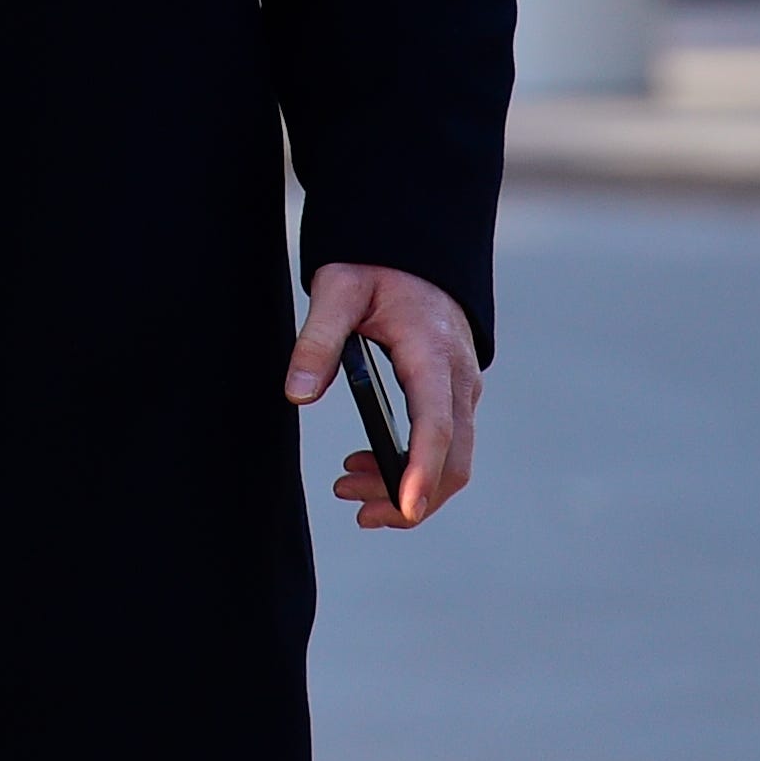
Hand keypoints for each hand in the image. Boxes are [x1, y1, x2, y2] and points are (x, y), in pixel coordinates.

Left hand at [286, 262, 479, 529]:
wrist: (414, 248)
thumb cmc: (375, 266)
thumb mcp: (338, 288)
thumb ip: (318, 339)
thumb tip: (297, 394)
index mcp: (433, 354)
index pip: (435, 424)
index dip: (420, 470)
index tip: (404, 509)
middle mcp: (459, 378)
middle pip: (452, 461)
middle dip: (409, 498)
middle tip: (356, 512)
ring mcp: (462, 389)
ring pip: (453, 461)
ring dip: (407, 489)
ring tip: (348, 489)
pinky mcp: (454, 394)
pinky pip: (446, 445)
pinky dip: (413, 469)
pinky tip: (368, 466)